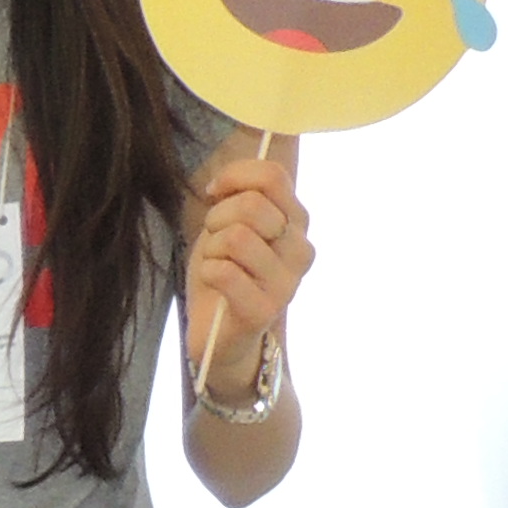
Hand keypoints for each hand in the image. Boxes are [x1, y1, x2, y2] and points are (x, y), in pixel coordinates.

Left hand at [184, 145, 313, 399]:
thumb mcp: (228, 224)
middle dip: (217, 219)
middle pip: (251, 206)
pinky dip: (207, 273)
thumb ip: (237, 195)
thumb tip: (225, 181)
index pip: (272, 176)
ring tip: (216, 264)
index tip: (214, 194)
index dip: (234, 177)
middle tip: (214, 242)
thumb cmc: (223, 272)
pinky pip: (224, 272)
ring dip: (211, 249)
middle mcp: (300, 249)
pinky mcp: (265, 310)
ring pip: (237, 237)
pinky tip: (214, 285)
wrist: (218, 331)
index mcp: (296, 221)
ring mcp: (287, 282)